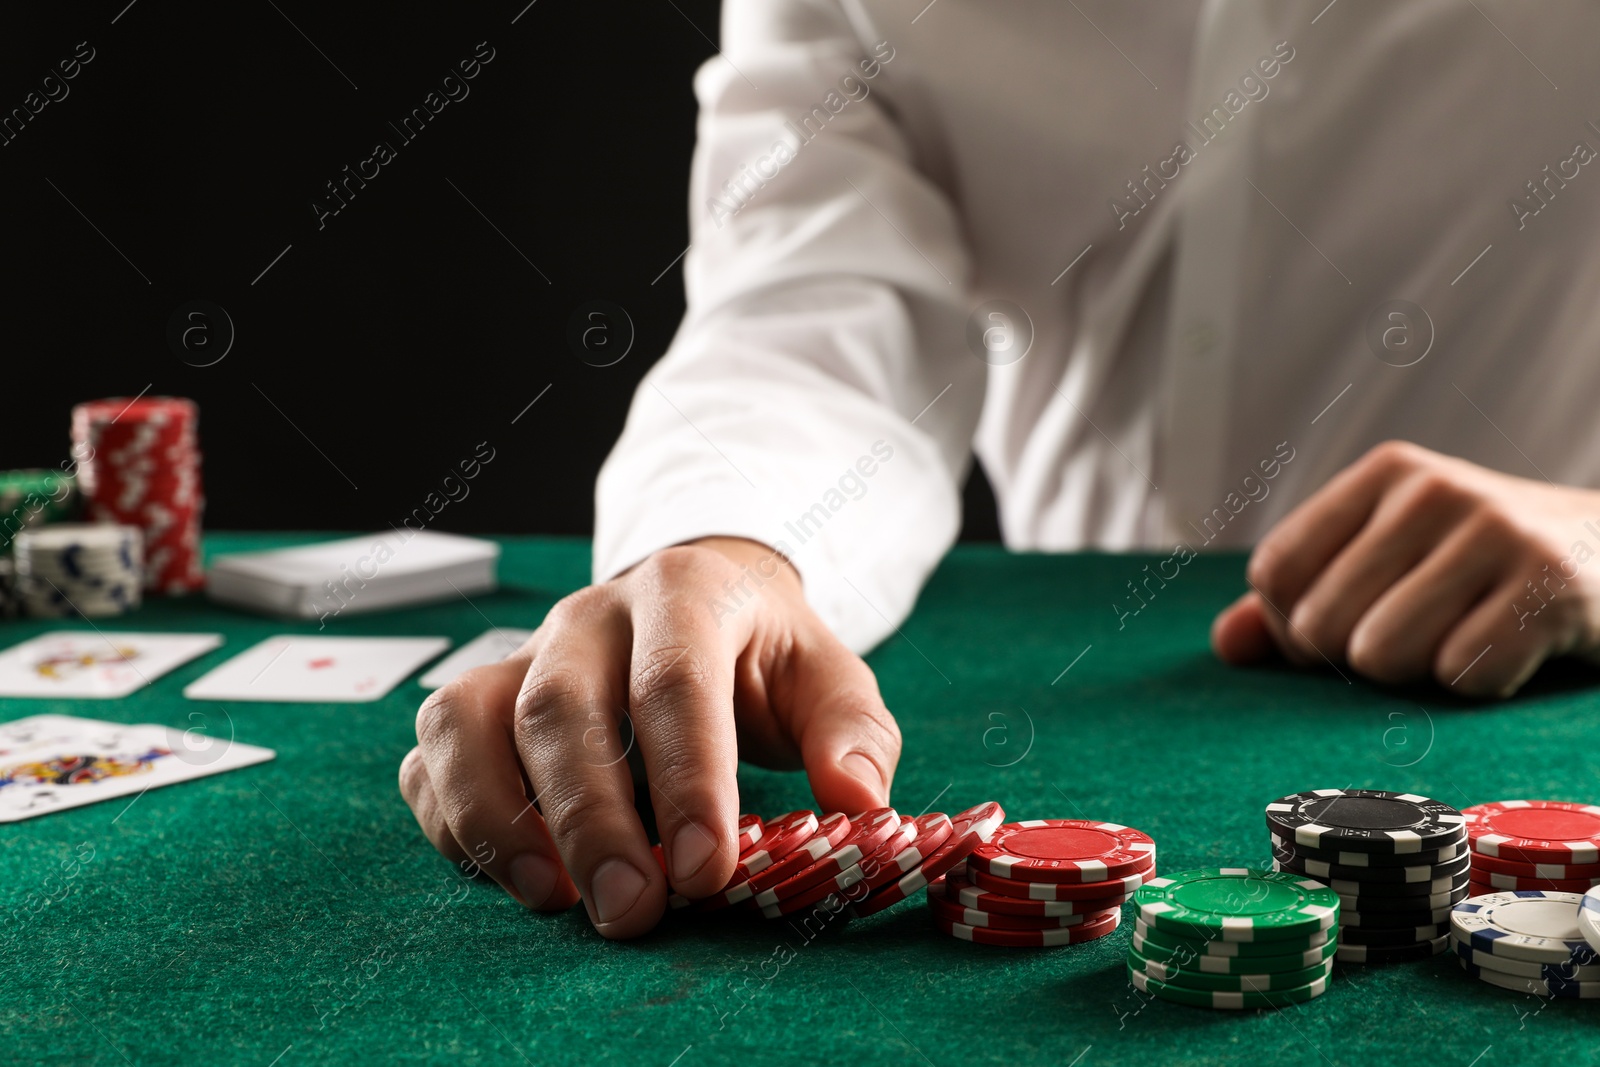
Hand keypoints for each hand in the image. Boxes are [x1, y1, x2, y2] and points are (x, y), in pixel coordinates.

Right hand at [397, 537, 900, 938]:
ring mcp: (524, 652)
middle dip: (592, 819)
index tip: (707, 871)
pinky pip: (434, 748)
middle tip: (631, 909)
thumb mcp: (826, 676)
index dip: (688, 780)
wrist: (698, 599)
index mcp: (685, 593)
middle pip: (563, 707)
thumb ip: (852, 732)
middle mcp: (589, 615)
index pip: (674, 681)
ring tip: (550, 897)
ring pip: (472, 718)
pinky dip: (450, 814)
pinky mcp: (480, 694)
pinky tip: (501, 871)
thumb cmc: (761, 654)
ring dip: (498, 816)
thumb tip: (859, 802)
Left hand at [1211, 441, 1599, 697]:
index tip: (1344, 623)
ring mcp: (1495, 533)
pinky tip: (1509, 649)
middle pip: (1319, 624)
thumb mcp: (1392, 560)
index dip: (1293, 624)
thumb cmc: (1483, 570)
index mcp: (1385, 474)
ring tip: (1458, 639)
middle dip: (1355, 658)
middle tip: (1417, 636)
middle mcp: (1434, 490)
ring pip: (1379, 654)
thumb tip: (1227, 644)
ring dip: (1413, 674)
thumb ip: (1300, 599)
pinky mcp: (1550, 588)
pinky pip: (1460, 674)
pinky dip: (1478, 684)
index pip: (1275, 572)